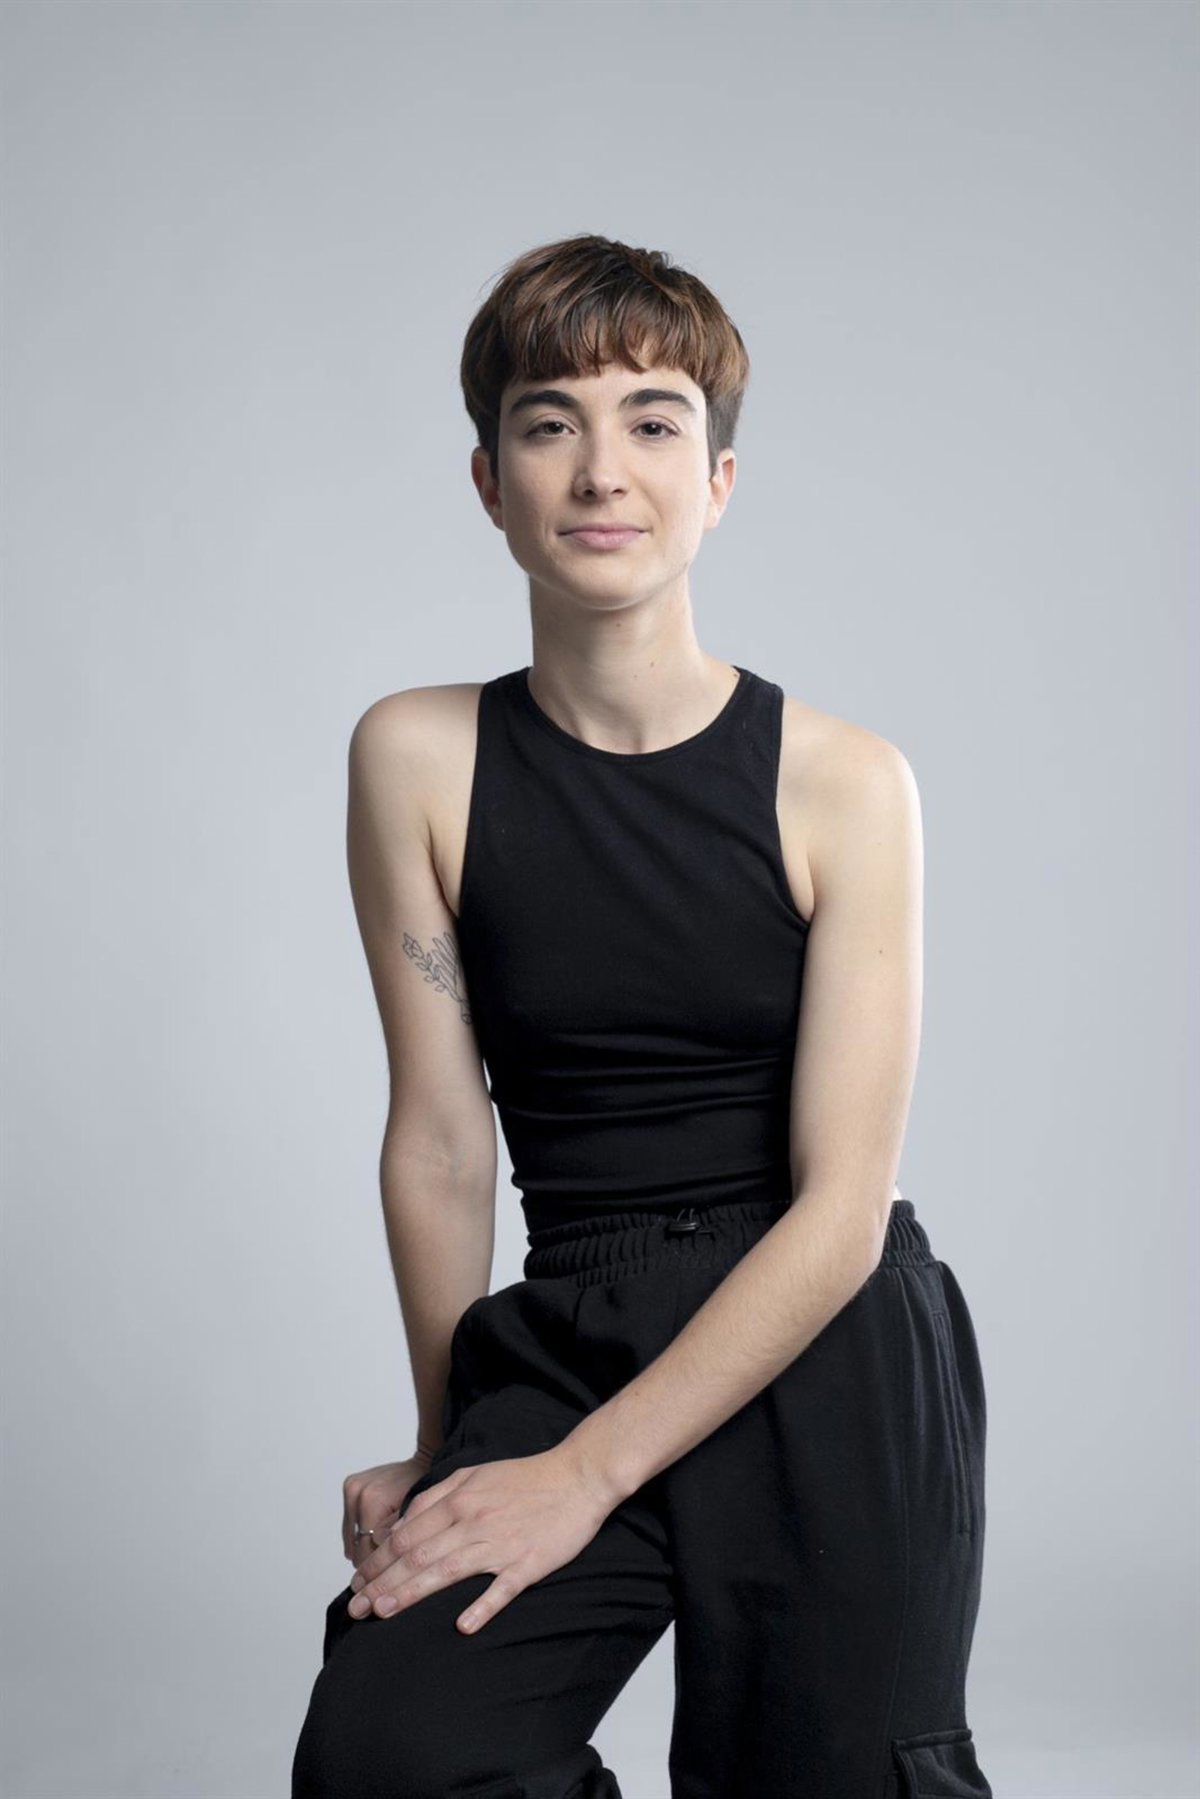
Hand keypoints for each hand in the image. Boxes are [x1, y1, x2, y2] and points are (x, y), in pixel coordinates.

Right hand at [341, 1453, 433, 1567]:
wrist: (423, 1462)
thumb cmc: (425, 1488)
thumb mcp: (419, 1516)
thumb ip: (400, 1537)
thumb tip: (386, 1561)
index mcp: (372, 1499)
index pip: (366, 1551)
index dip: (381, 1568)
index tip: (390, 1576)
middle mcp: (357, 1492)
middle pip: (357, 1547)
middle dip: (374, 1560)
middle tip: (390, 1566)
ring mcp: (352, 1489)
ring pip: (353, 1539)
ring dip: (367, 1547)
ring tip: (387, 1546)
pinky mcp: (350, 1487)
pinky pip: (351, 1525)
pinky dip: (363, 1535)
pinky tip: (379, 1534)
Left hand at [345, 1444, 615, 1634]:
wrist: (577, 1476)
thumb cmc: (524, 1478)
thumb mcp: (474, 1474)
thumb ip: (437, 1497)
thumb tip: (404, 1523)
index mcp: (458, 1499)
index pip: (406, 1535)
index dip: (378, 1561)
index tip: (357, 1583)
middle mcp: (472, 1521)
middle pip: (417, 1556)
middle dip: (382, 1583)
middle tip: (356, 1608)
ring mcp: (500, 1544)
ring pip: (447, 1572)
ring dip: (412, 1594)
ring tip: (383, 1613)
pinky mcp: (528, 1564)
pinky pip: (502, 1589)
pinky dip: (482, 1607)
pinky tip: (463, 1626)